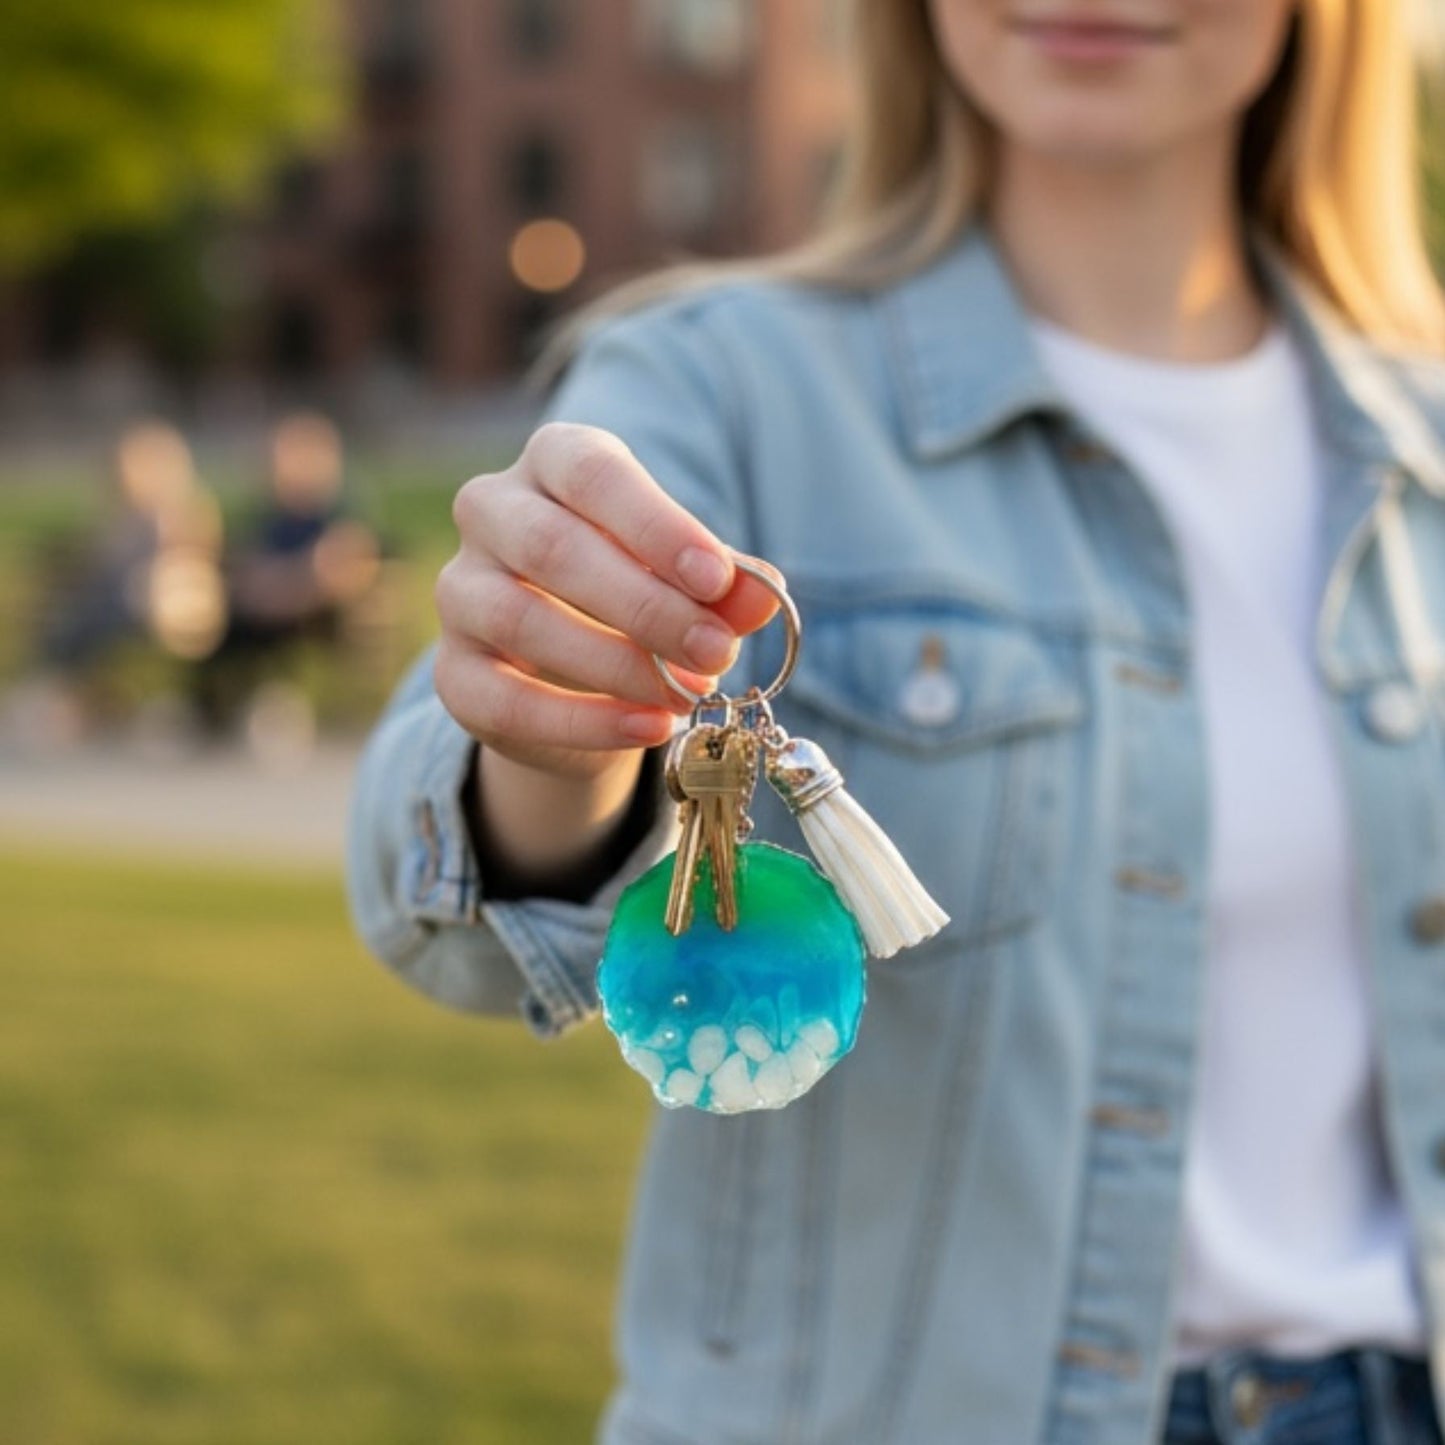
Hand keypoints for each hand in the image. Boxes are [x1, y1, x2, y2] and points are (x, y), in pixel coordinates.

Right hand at [435, 422, 779, 779]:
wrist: (578, 678)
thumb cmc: (639, 596)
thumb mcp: (687, 581)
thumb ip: (723, 585)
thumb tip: (764, 597)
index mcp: (553, 461)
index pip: (593, 474)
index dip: (656, 526)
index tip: (716, 579)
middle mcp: (491, 511)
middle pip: (552, 547)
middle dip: (646, 606)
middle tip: (716, 651)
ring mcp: (460, 591)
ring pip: (520, 620)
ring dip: (616, 664)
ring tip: (686, 693)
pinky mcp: (453, 672)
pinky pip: (505, 699)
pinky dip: (583, 720)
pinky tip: (648, 728)